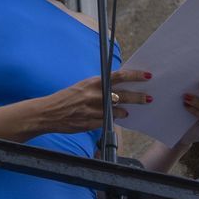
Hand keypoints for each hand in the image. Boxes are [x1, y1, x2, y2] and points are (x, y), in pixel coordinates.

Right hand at [36, 69, 151, 133]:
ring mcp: (93, 110)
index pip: (119, 76)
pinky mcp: (90, 123)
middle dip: (138, 97)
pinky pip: (107, 121)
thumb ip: (100, 86)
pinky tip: (117, 118)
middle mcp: (94, 95)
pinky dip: (113, 119)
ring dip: (125, 111)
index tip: (147, 76)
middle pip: (122, 95)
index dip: (135, 76)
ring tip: (128, 111)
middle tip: (149, 98)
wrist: (48, 112)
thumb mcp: (83, 86)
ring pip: (117, 111)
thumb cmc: (67, 98)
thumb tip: (118, 88)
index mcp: (93, 82)